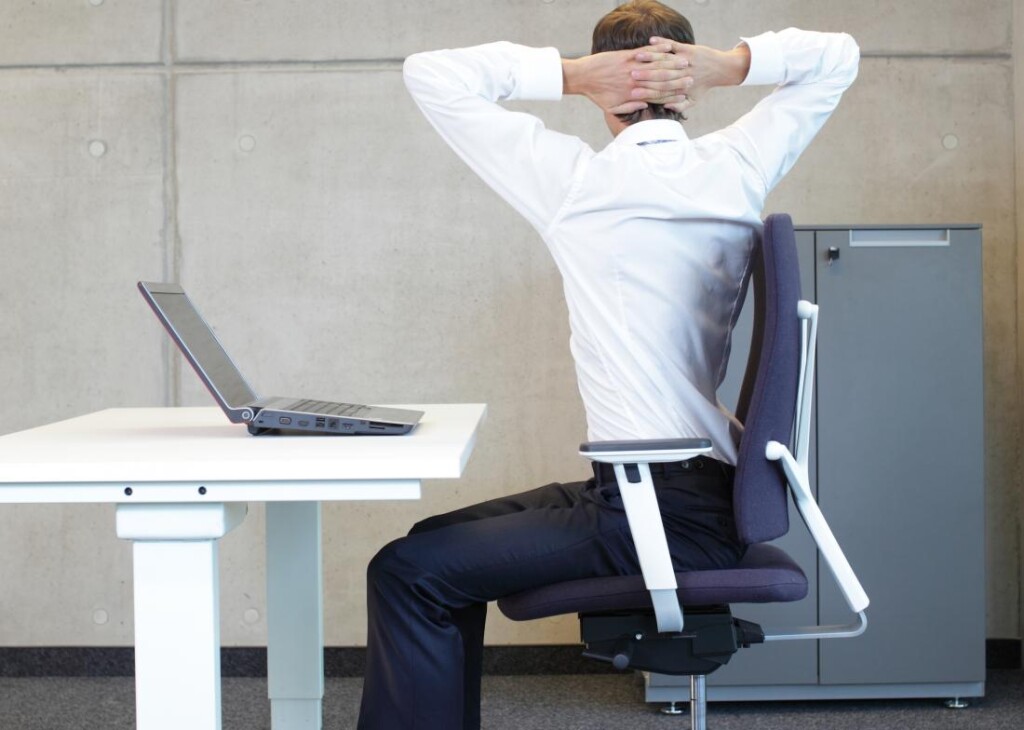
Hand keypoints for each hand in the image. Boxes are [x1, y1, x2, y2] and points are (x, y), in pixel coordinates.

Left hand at [562, 44, 692, 114]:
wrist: (583, 77)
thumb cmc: (597, 95)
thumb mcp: (611, 108)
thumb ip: (629, 108)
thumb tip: (646, 106)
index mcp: (632, 95)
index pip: (657, 94)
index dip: (672, 93)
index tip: (685, 92)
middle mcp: (634, 81)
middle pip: (660, 80)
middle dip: (677, 78)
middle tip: (691, 76)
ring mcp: (631, 67)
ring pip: (655, 65)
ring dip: (671, 63)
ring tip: (684, 61)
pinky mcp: (626, 56)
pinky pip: (645, 53)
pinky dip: (657, 49)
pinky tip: (667, 48)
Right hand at [636, 37, 751, 112]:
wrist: (721, 69)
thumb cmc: (703, 86)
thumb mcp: (693, 100)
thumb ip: (679, 106)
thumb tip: (665, 106)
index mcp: (682, 89)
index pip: (661, 92)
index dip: (646, 92)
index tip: (633, 93)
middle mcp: (683, 75)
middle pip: (660, 76)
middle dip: (645, 75)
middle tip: (630, 75)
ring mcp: (685, 61)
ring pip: (665, 60)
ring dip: (650, 57)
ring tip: (636, 58)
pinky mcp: (688, 49)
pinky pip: (673, 45)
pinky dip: (662, 42)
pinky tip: (651, 41)